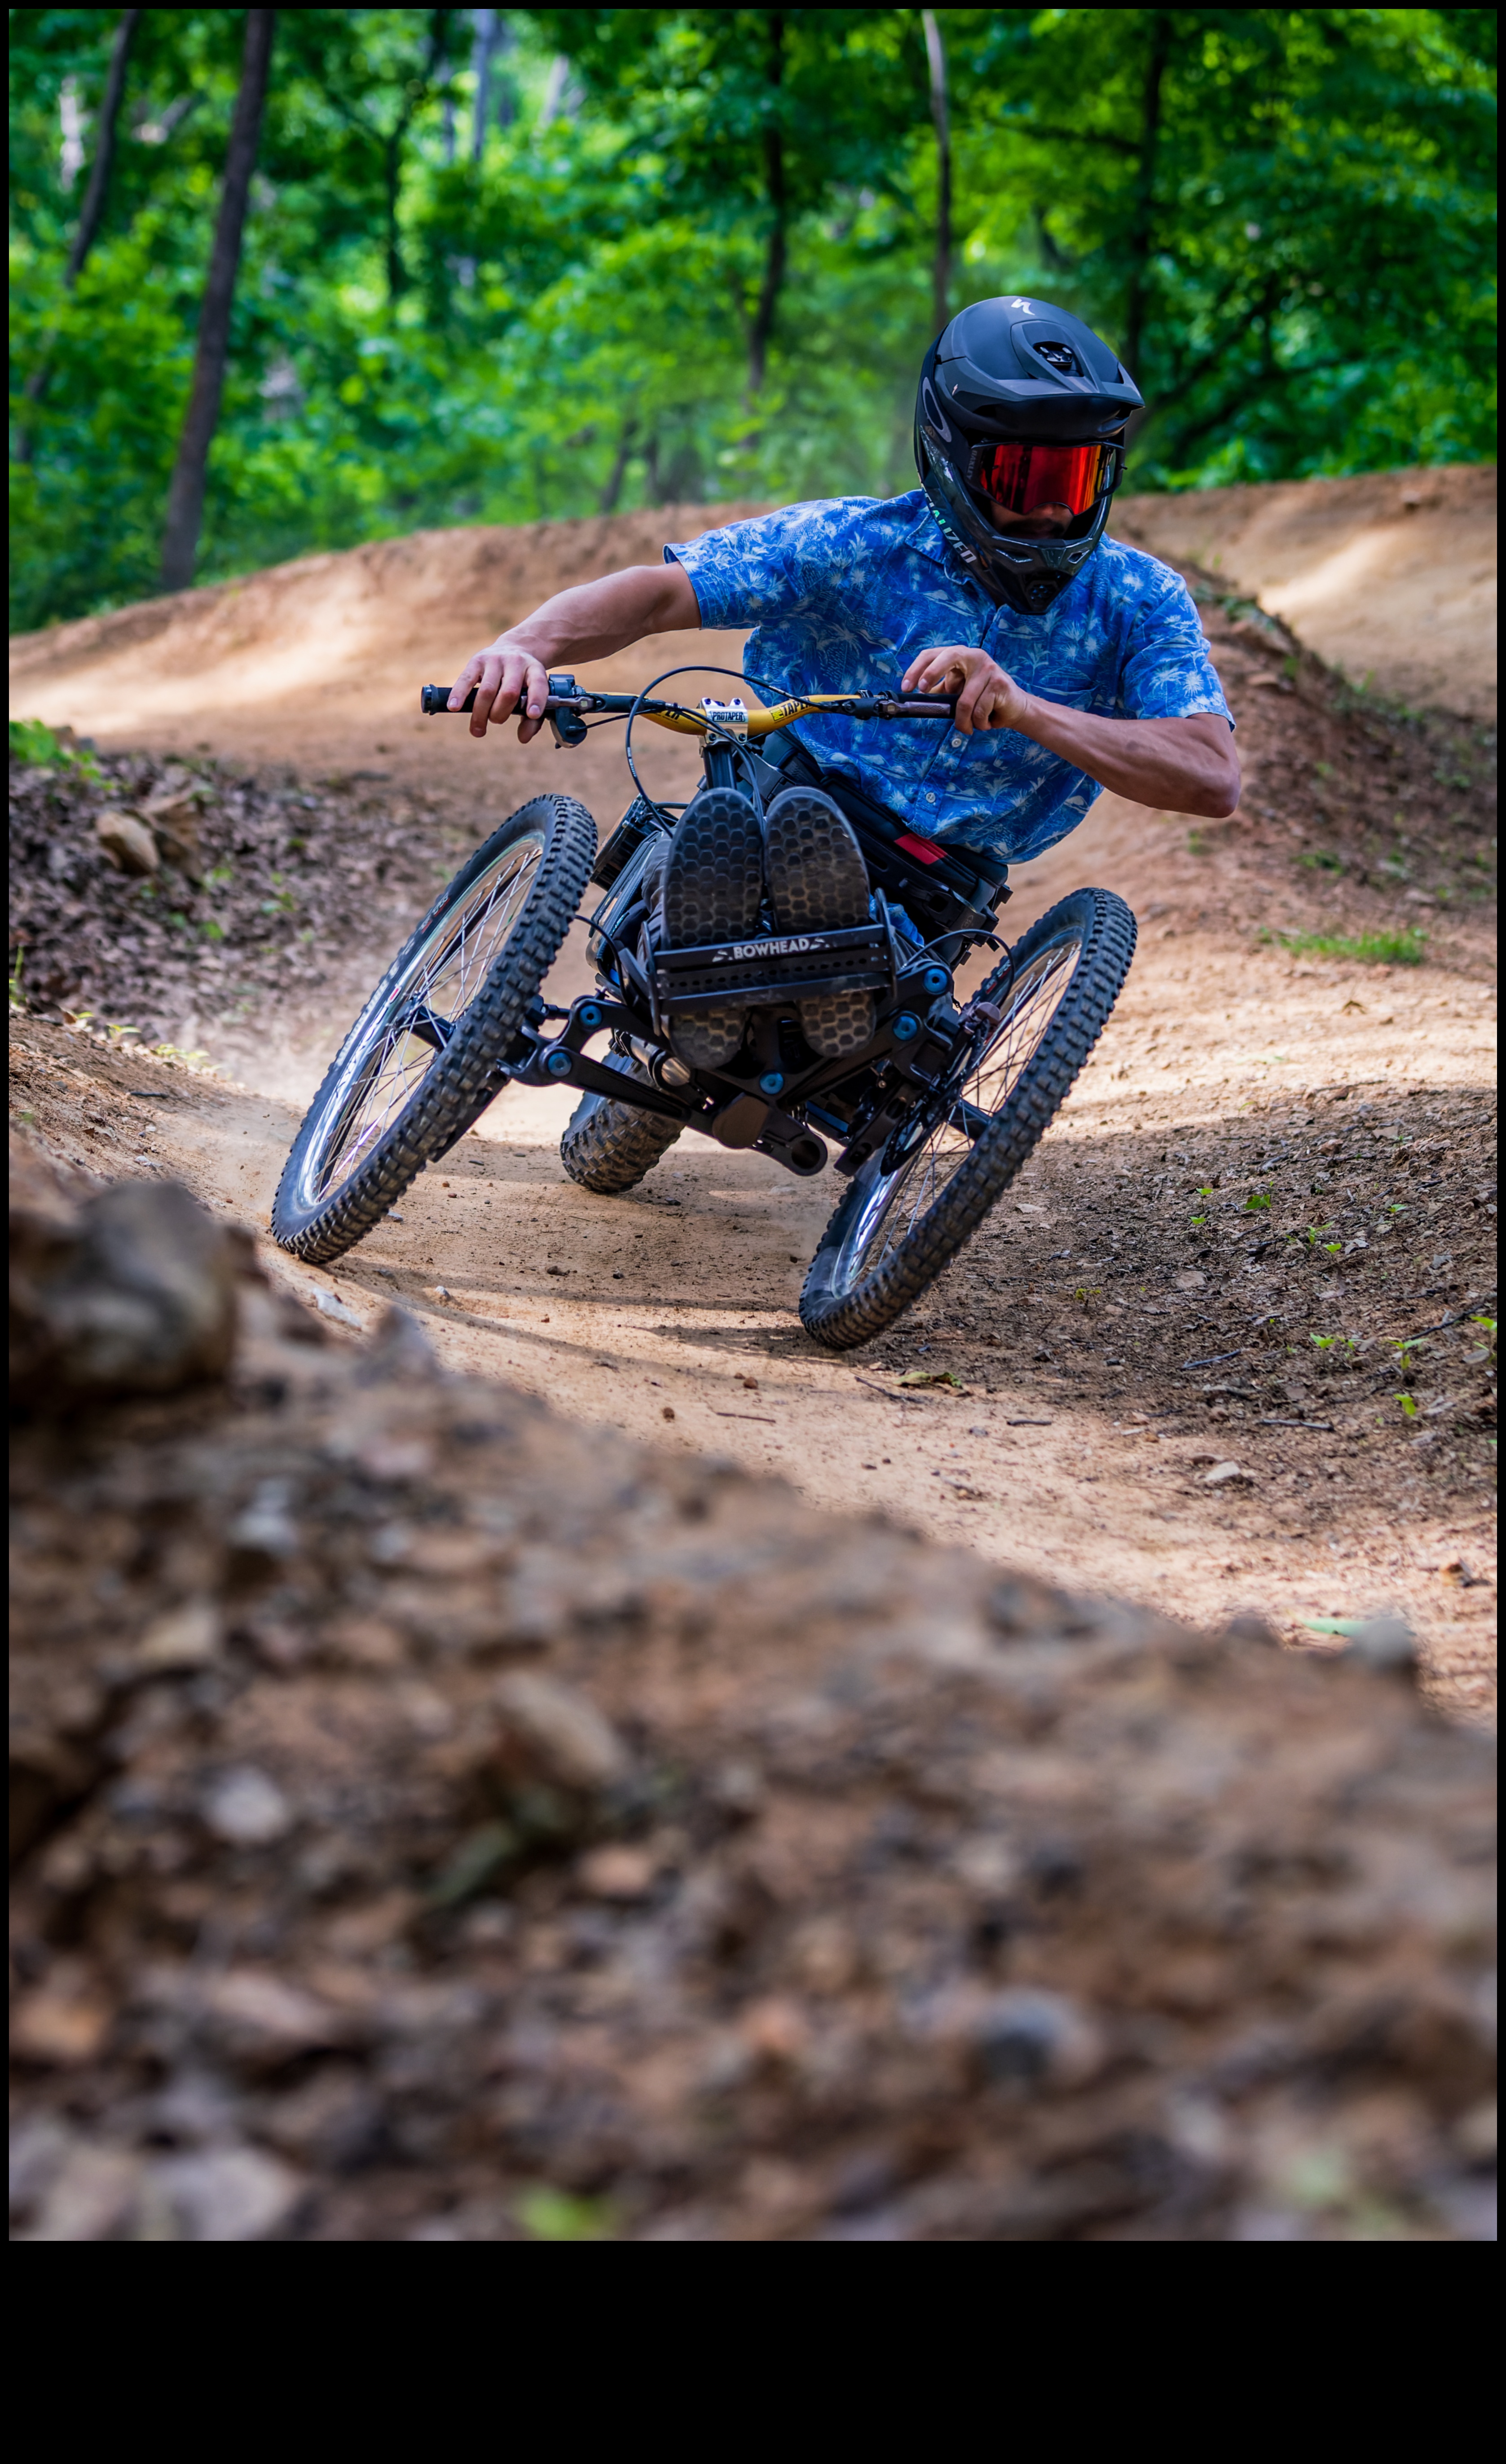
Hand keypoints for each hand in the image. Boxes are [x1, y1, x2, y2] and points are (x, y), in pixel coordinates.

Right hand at [447, 638, 551, 741]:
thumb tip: (523, 738)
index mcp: (534, 670)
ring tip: (478, 730)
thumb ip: (533, 719)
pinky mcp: (477, 660)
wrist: (513, 648)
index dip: (536, 700)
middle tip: (496, 721)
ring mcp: (496, 659)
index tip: (532, 714)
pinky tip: (453, 707)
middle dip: (500, 714)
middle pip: (509, 693)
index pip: (538, 684)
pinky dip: (459, 694)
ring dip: (481, 714)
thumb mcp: (533, 694)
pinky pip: (466, 679)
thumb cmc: (523, 680)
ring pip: (487, 690)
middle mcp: (516, 662)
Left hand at [901, 642, 1028, 734]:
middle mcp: (974, 656)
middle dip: (932, 672)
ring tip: (969, 727)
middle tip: (923, 690)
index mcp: (959, 655)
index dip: (917, 669)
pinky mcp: (999, 683)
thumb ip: (940, 691)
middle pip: (950, 656)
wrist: (1014, 707)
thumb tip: (915, 699)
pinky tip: (986, 722)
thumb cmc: (982, 700)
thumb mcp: (957, 693)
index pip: (932, 654)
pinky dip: (979, 723)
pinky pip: (979, 711)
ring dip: (963, 722)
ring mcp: (988, 668)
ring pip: (964, 701)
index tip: (907, 687)